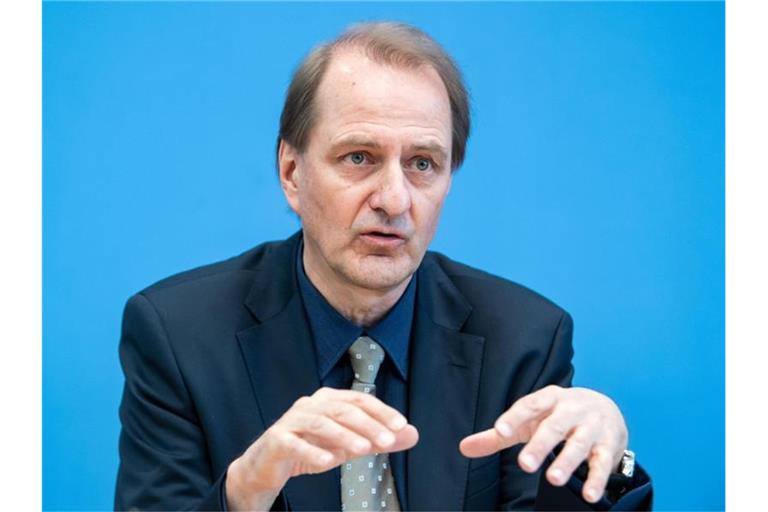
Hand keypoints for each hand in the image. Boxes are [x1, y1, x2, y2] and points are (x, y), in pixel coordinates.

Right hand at [226, 387, 417, 509]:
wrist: (268, 465)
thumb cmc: (310, 448)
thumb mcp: (349, 445)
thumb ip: (379, 439)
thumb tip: (411, 434)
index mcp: (329, 400)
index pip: (360, 400)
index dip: (381, 411)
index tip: (400, 425)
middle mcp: (311, 405)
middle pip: (343, 409)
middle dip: (368, 424)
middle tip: (387, 441)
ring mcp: (292, 421)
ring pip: (320, 424)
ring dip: (344, 436)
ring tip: (363, 449)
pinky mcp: (277, 440)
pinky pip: (295, 444)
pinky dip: (312, 452)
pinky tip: (327, 462)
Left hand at [459, 385, 627, 503]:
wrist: (606, 408)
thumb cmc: (557, 416)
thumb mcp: (529, 420)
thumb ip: (499, 435)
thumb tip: (463, 447)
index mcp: (548, 399)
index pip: (529, 405)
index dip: (514, 416)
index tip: (500, 430)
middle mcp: (571, 409)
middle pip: (554, 426)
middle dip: (540, 445)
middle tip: (524, 465)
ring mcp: (592, 426)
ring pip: (579, 443)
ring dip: (567, 461)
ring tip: (554, 480)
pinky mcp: (608, 444)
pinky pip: (602, 462)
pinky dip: (597, 479)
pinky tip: (589, 495)